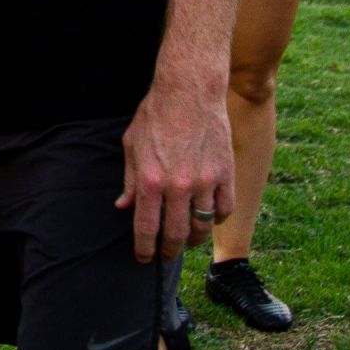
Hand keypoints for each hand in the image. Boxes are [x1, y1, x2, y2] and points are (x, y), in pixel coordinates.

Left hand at [116, 71, 234, 261]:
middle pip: (176, 235)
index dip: (145, 249)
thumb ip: (130, 180)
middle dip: (169, 251)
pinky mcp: (225, 174)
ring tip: (187, 240)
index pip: (146, 228)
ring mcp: (205, 182)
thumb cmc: (156, 114)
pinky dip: (216, 219)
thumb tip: (123, 207)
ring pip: (202, 227)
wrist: (189, 90)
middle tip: (165, 255)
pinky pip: (223, 210)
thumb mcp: (132, 145)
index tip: (144, 259)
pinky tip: (207, 217)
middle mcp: (178, 186)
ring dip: (193, 240)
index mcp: (151, 180)